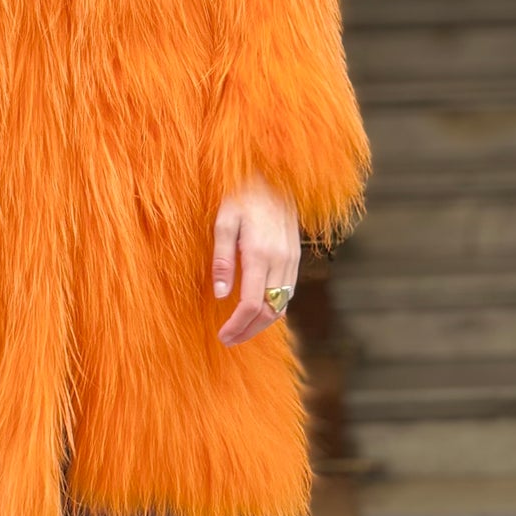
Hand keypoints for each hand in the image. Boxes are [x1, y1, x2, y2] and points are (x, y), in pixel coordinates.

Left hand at [210, 173, 300, 346]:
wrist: (274, 175)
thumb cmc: (242, 196)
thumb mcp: (224, 222)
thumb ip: (222, 259)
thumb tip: (220, 294)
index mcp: (260, 253)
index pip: (251, 304)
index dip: (237, 326)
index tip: (222, 336)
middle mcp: (280, 260)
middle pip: (268, 312)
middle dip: (249, 331)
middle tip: (229, 339)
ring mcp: (291, 259)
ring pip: (281, 305)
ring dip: (262, 323)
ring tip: (241, 330)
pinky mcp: (296, 256)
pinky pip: (288, 293)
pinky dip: (273, 308)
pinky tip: (258, 310)